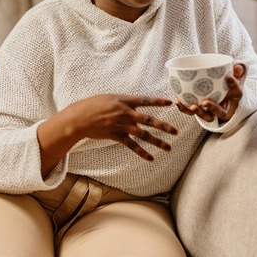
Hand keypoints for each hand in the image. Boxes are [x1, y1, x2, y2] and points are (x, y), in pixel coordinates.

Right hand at [55, 94, 176, 160]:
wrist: (79, 118)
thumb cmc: (93, 105)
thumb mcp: (111, 97)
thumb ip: (125, 101)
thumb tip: (137, 102)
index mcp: (125, 101)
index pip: (146, 100)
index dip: (159, 102)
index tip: (171, 103)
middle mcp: (126, 113)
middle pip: (149, 120)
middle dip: (164, 126)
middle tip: (176, 132)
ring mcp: (122, 126)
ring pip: (144, 135)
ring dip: (158, 142)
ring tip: (169, 148)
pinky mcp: (117, 136)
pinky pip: (132, 146)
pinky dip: (142, 152)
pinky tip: (151, 158)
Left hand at [177, 62, 246, 122]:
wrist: (220, 90)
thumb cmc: (227, 81)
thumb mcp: (234, 74)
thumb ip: (237, 70)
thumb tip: (236, 68)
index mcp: (234, 98)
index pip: (237, 93)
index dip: (234, 86)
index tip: (228, 76)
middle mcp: (224, 107)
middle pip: (220, 113)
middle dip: (213, 108)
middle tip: (205, 102)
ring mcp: (212, 111)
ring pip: (207, 116)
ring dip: (199, 113)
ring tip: (192, 106)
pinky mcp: (200, 110)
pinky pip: (192, 112)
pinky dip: (185, 109)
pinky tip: (178, 101)